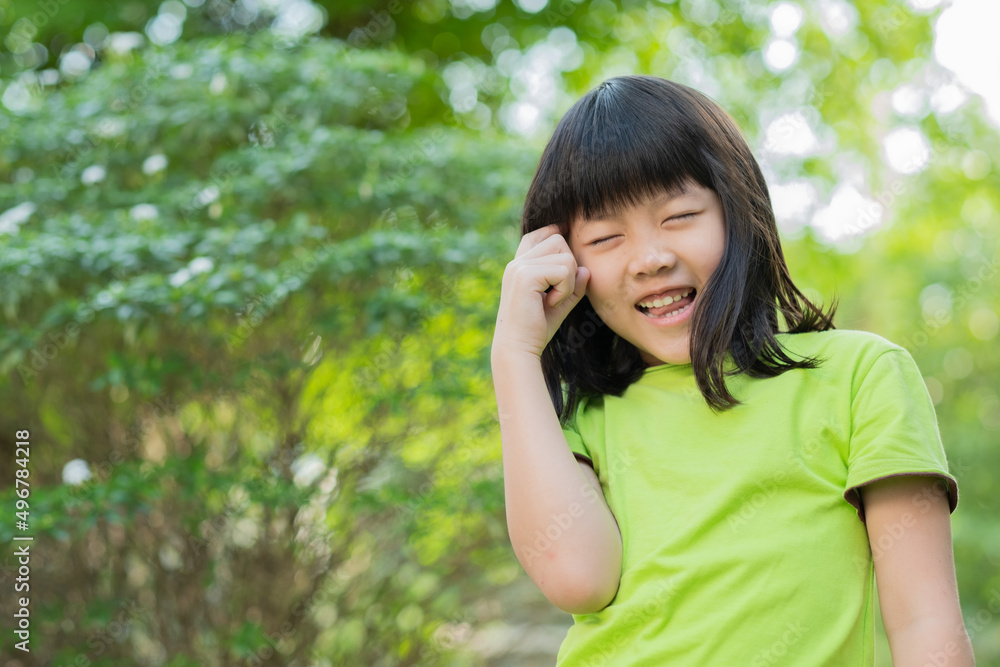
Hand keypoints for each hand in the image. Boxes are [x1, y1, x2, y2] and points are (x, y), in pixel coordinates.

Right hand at [492, 223, 589, 359]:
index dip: (555, 233)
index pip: (539, 234)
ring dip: (568, 282)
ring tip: (553, 301)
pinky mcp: (526, 275)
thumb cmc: (537, 329)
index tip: (567, 236)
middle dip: (569, 266)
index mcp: (519, 266)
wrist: (519, 348)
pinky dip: (565, 290)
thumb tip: (585, 270)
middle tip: (558, 293)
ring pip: (565, 255)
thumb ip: (573, 285)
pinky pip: (564, 271)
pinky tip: (551, 304)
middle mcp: (517, 262)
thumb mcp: (560, 303)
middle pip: (558, 240)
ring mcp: (519, 267)